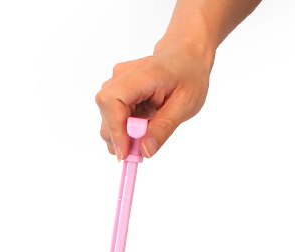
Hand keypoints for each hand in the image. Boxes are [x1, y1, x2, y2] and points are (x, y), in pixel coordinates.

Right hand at [96, 46, 211, 158]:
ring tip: (147, 133)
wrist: (185, 57)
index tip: (126, 152)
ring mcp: (116, 83)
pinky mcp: (115, 92)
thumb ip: (164, 128)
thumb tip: (144, 151)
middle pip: (106, 113)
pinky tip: (141, 126)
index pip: (112, 100)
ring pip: (107, 119)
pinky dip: (124, 130)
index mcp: (143, 73)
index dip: (115, 129)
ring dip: (122, 135)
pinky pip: (112, 118)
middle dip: (119, 137)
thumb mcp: (186, 104)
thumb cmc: (188, 76)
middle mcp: (122, 75)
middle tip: (138, 151)